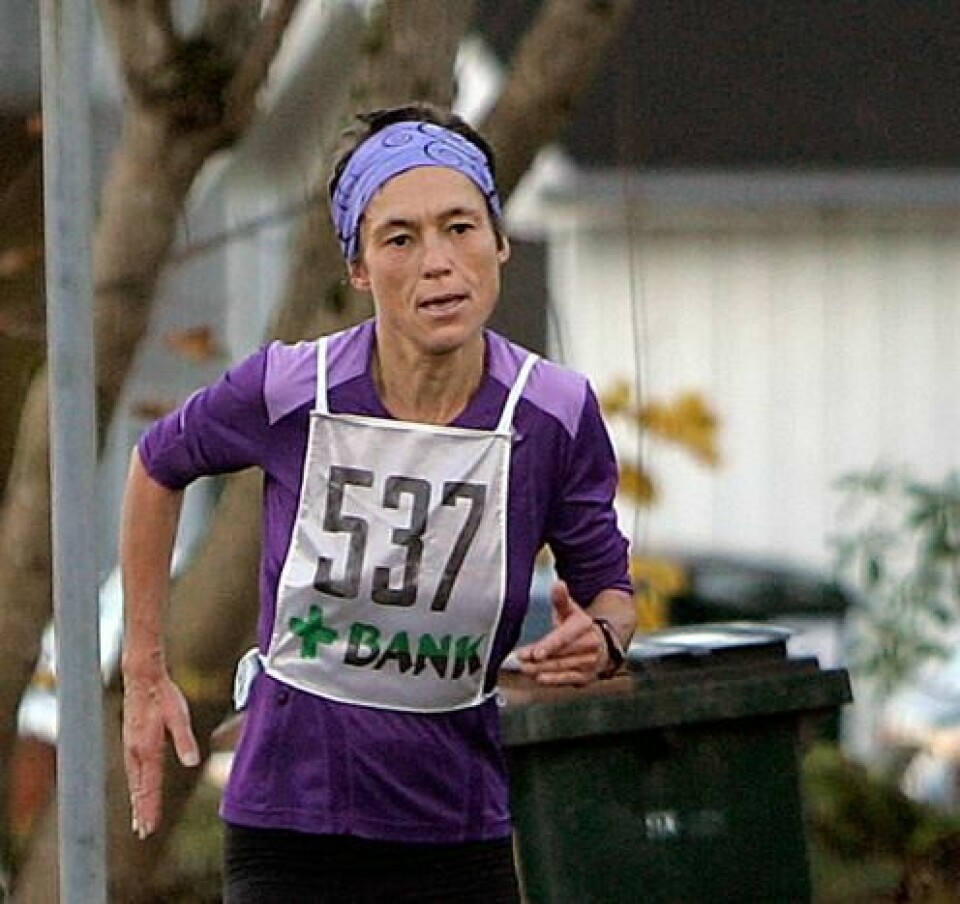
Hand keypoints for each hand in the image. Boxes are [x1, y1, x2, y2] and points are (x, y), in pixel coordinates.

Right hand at [122, 666, 199, 838]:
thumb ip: (185, 740)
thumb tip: (192, 763)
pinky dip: (134, 785)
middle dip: (142, 811)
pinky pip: (132, 770)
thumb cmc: (164, 695)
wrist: (142, 677)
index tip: (150, 828)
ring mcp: (131, 746)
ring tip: (138, 819)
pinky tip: (136, 789)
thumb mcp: (180, 716)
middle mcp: (136, 752)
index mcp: (148, 749)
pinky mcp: (131, 740)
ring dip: (137, 801)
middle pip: (139, 788)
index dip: (151, 808)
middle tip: (144, 832)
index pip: (150, 786)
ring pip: (133, 781)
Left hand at [514, 582, 606, 685]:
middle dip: (539, 658)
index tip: (535, 652)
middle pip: (560, 654)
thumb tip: (558, 584)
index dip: (550, 645)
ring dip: (542, 669)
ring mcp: (589, 663)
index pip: (565, 637)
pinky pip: (567, 679)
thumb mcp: (571, 610)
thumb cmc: (579, 627)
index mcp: (584, 626)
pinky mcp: (586, 677)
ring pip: (562, 667)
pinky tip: (540, 678)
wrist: (603, 644)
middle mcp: (590, 645)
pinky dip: (553, 680)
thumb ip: (561, 599)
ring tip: (525, 668)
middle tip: (521, 658)